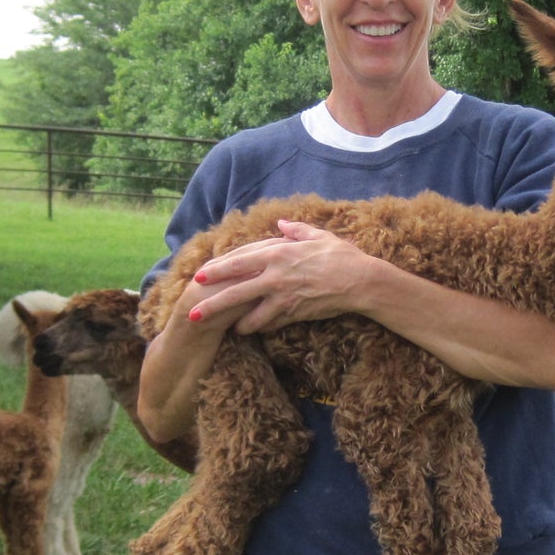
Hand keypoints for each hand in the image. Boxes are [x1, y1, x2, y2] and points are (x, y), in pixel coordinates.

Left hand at [186, 220, 377, 335]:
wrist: (361, 281)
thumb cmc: (341, 256)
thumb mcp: (318, 236)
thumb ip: (296, 230)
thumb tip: (282, 224)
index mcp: (278, 252)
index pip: (239, 261)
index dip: (217, 269)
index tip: (200, 275)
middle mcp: (275, 274)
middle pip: (236, 289)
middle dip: (212, 301)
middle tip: (193, 310)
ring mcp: (283, 295)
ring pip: (250, 313)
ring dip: (234, 322)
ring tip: (221, 328)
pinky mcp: (294, 312)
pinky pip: (270, 322)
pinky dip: (260, 327)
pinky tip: (250, 331)